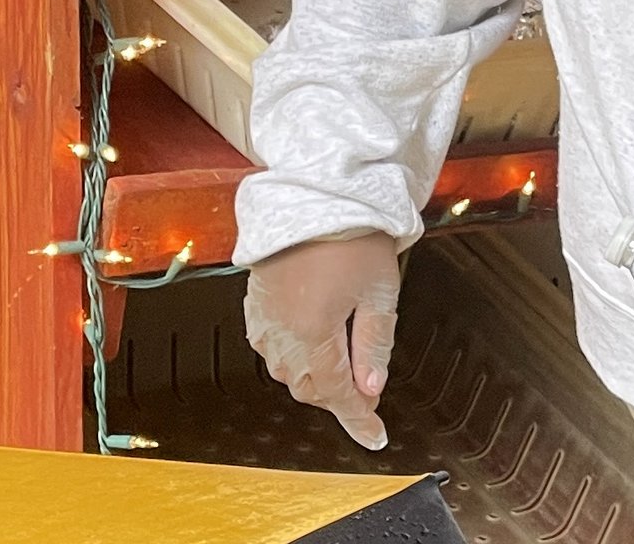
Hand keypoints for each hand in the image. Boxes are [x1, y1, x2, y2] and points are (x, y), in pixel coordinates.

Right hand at [245, 231, 402, 449]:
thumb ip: (374, 345)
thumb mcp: (379, 293)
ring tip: (342, 374)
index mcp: (313, 334)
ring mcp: (264, 320)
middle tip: (366, 398)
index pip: (338, 394)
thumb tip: (371, 387)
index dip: (358, 418)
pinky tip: (309, 348)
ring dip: (315, 379)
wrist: (313, 197)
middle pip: (311, 386)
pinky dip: (293, 357)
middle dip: (338, 398)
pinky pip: (271, 347)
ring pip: (288, 371)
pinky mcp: (254, 304)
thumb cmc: (351, 237)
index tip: (374, 436)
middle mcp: (282, 333)